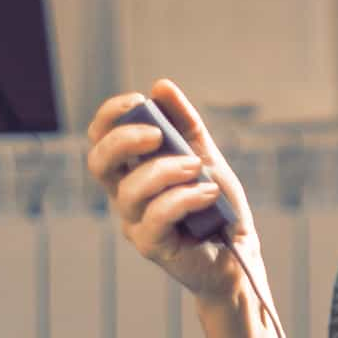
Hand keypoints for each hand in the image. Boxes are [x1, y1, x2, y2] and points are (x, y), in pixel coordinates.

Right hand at [85, 79, 262, 306]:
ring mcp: (134, 222)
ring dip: (166, 170)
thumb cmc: (216, 205)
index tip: (138, 101)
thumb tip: (161, 86)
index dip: (110, 116)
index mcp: (131, 170)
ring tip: (198, 167)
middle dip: (125, 140)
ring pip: (131, 190)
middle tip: (159, 134)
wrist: (239, 250)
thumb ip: (184, 124)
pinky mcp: (151, 246)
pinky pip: (156, 216)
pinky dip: (184, 198)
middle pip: (99, 162)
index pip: (100, 138)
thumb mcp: (204, 155)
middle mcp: (125, 195)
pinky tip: (208, 193)